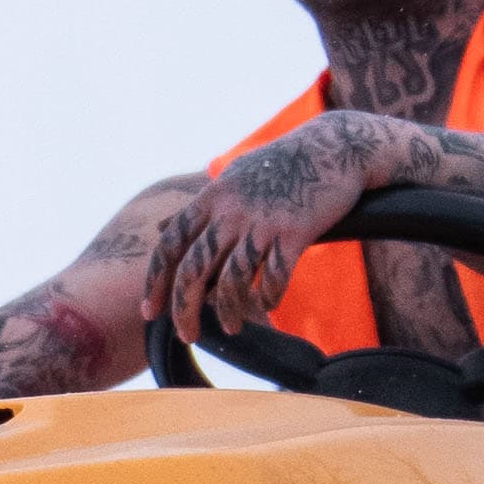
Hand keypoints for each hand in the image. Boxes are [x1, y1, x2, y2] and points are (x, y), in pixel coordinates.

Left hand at [142, 122, 380, 344]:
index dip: (154, 282)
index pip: (169, 246)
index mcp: (212, 198)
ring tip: (232, 328)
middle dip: (184, 310)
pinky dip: (268, 297)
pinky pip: (275, 276)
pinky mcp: (296, 231)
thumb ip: (197, 209)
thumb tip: (161, 229)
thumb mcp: (230, 179)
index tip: (148, 312)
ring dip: (229, 312)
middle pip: (194, 271)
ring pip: (234, 281)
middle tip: (188, 336)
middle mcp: (231, 211)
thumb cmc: (279, 166)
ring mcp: (263, 221)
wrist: (334, 147)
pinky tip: (268, 305)